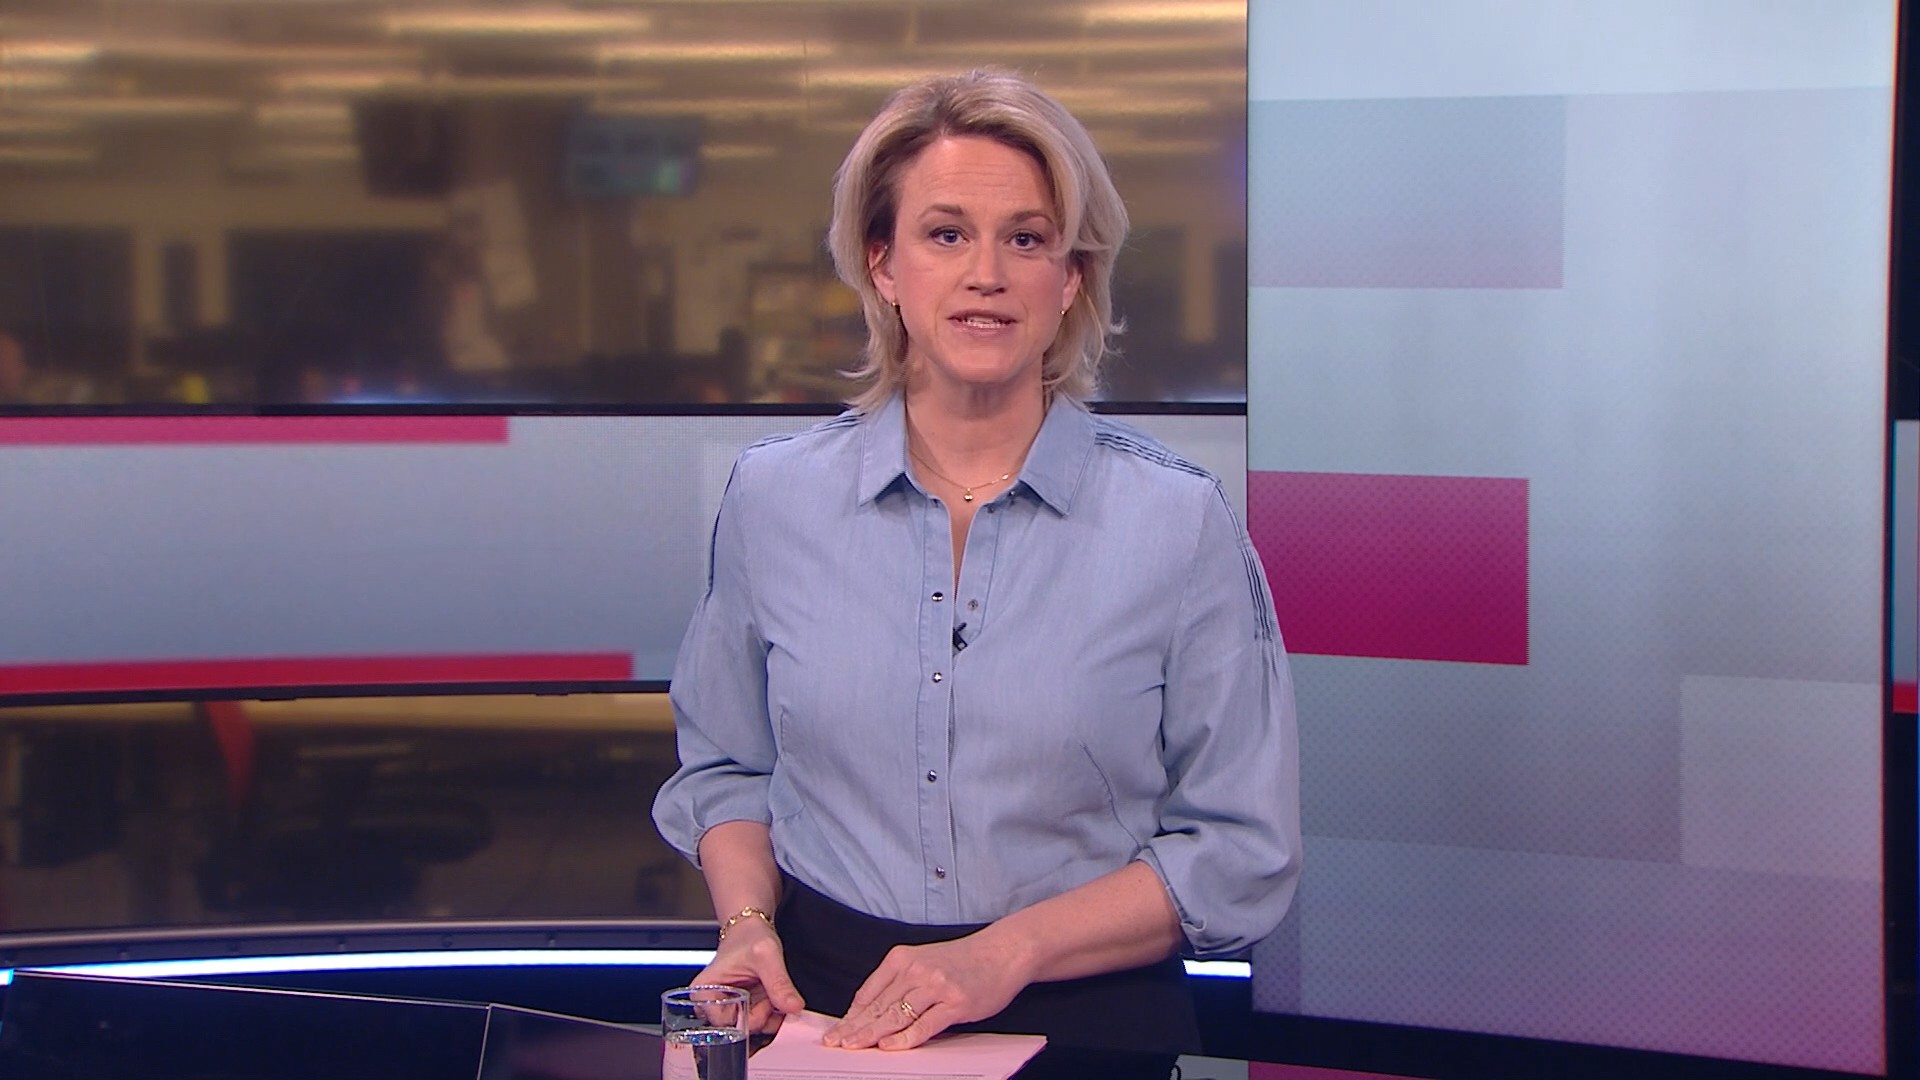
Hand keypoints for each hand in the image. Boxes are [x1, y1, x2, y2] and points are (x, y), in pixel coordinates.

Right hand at [694, 917, 803, 1034]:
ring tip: (770, 992)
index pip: (724, 1025)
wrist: (752, 929)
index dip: (748, 1016)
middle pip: (738, 1031)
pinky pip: (759, 1024)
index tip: (760, 999)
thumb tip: (793, 1007)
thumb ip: (779, 982)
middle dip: (761, 1015)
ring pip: (751, 1030)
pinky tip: (773, 998)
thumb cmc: (749, 936)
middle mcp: (711, 1005)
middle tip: (768, 994)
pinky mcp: (742, 1009)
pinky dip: (772, 1015)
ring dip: (768, 1016)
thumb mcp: (766, 955)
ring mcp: (728, 1009)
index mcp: (703, 993)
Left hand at [821, 931, 1029, 1050]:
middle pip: (878, 1006)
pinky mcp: (956, 1003)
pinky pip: (925, 1025)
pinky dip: (906, 1038)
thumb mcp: (923, 961)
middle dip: (854, 1028)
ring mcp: (936, 986)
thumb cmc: (963, 960)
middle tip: (834, 1043)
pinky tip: (889, 1046)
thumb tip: (869, 1010)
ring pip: (896, 1015)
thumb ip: (897, 982)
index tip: (835, 1031)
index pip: (869, 992)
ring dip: (872, 1034)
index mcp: (902, 958)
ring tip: (854, 1047)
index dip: (850, 1015)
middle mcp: (916, 970)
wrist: (1002, 952)